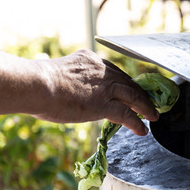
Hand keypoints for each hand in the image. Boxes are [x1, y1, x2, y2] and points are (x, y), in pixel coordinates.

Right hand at [32, 50, 158, 135]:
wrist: (37, 85)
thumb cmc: (37, 82)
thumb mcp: (57, 73)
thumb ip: (68, 80)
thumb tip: (67, 91)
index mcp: (89, 59)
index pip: (112, 71)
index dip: (123, 81)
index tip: (128, 88)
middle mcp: (101, 69)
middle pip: (127, 81)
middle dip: (139, 93)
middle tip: (148, 102)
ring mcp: (105, 86)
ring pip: (133, 96)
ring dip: (145, 107)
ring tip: (152, 116)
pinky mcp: (104, 103)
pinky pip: (126, 114)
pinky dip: (136, 122)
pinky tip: (142, 130)